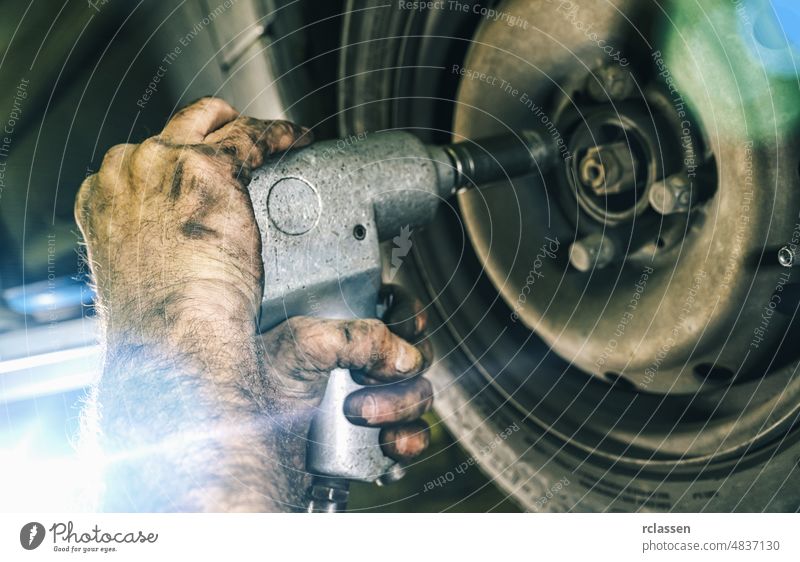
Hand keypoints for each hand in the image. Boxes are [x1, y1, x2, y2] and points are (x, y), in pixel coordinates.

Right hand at [75, 97, 311, 333]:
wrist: (172, 337)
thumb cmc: (160, 329)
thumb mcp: (139, 283)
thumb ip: (155, 259)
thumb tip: (195, 269)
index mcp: (101, 201)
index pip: (140, 163)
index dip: (174, 165)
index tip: (196, 175)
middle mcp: (126, 173)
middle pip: (173, 131)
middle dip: (206, 133)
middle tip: (238, 148)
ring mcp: (164, 164)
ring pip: (209, 122)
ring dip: (241, 127)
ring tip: (271, 138)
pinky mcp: (209, 167)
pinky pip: (252, 137)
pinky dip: (278, 135)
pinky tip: (295, 140)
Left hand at [261, 286, 433, 461]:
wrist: (249, 444)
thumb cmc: (262, 382)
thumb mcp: (303, 342)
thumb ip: (358, 338)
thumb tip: (407, 357)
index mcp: (349, 330)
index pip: (398, 311)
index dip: (410, 316)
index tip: (408, 328)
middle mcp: (366, 364)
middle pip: (417, 355)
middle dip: (399, 371)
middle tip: (362, 380)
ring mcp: (375, 401)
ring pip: (420, 396)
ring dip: (400, 407)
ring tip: (358, 416)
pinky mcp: (377, 438)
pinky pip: (415, 437)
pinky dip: (409, 441)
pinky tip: (389, 443)